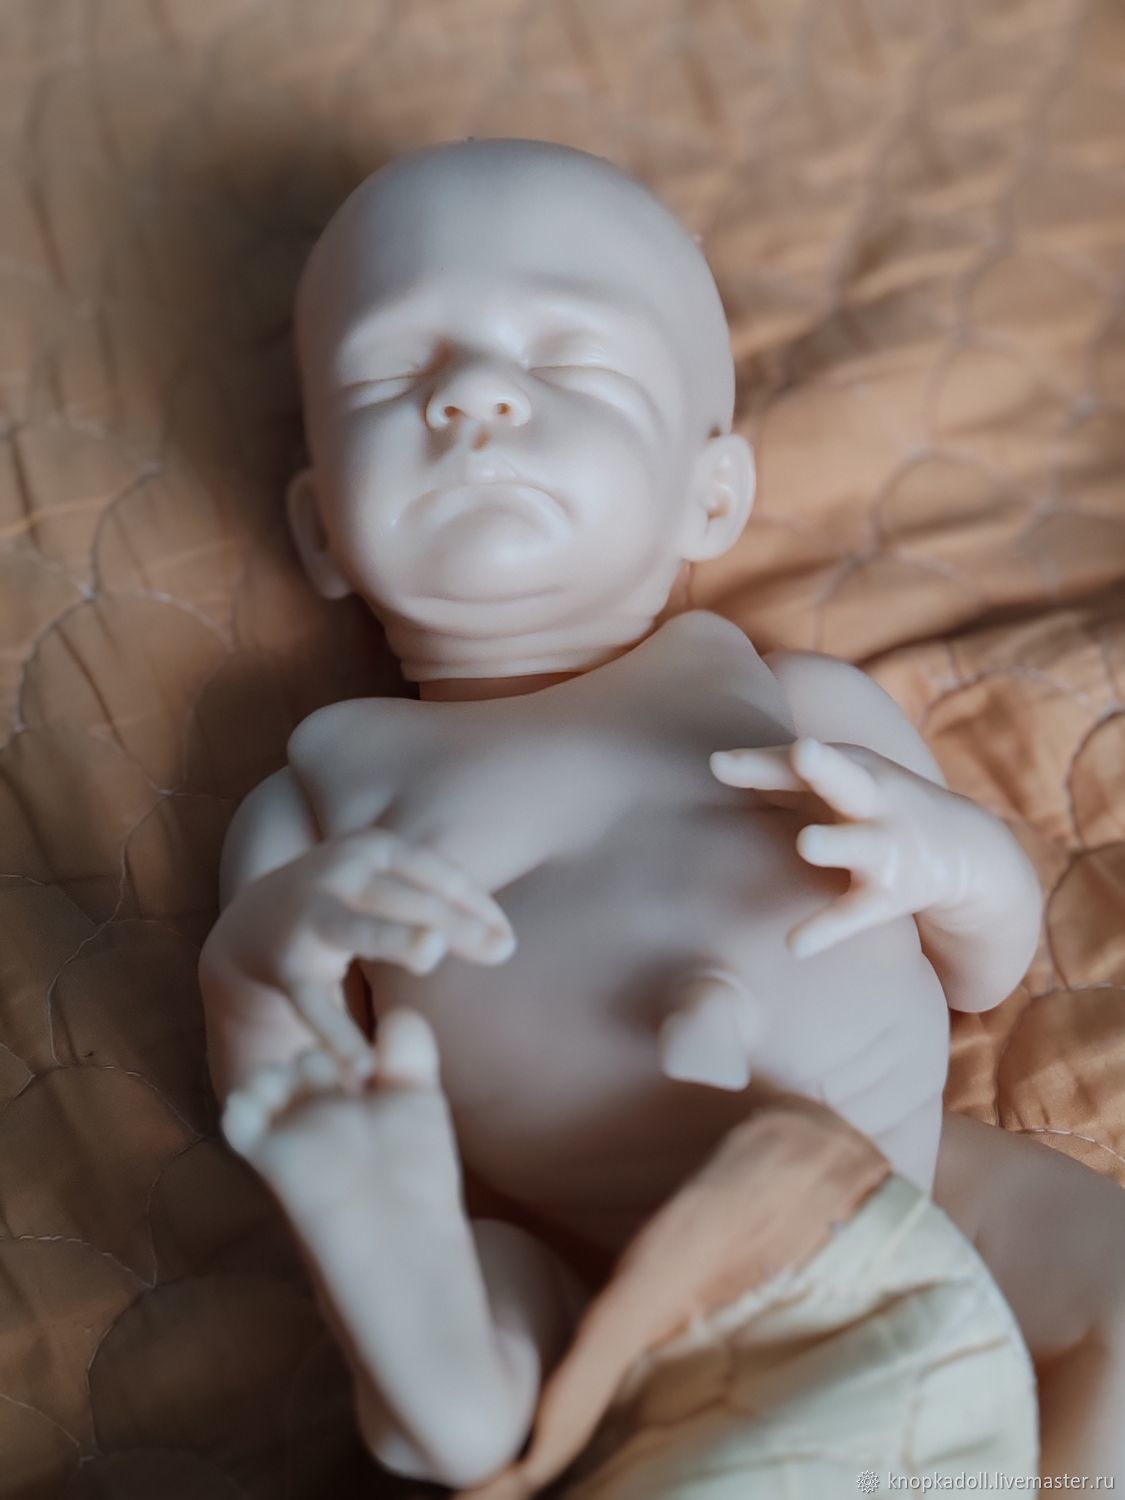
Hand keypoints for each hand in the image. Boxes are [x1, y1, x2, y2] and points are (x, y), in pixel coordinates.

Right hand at [204, 828, 514, 1070]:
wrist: (254, 921)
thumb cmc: (348, 902)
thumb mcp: (388, 885)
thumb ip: (439, 905)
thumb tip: (506, 943)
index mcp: (375, 848)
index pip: (437, 872)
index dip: (476, 904)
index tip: (508, 941)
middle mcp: (342, 872)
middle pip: (409, 899)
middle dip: (454, 923)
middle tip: (500, 951)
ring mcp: (311, 916)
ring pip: (362, 930)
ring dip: (395, 939)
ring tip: (431, 954)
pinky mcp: (288, 965)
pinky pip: (316, 1005)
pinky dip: (338, 1036)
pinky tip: (365, 1067)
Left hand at [711, 737, 973, 957]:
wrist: (963, 848)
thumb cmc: (874, 804)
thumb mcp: (840, 781)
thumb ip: (780, 774)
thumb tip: (715, 764)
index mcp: (851, 769)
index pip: (798, 763)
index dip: (760, 763)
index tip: (717, 763)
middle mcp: (871, 801)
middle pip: (846, 779)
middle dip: (824, 766)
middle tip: (803, 751)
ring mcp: (883, 848)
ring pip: (857, 845)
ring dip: (835, 843)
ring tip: (807, 843)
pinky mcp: (889, 895)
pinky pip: (853, 913)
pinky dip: (825, 929)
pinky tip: (794, 946)